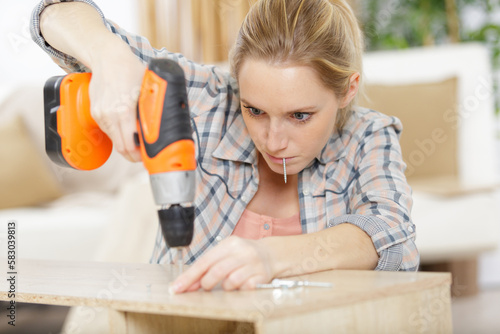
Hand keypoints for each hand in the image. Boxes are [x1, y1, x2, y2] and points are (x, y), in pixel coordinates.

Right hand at [40, 2, 146, 161]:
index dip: (140, 155)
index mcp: (123, 111)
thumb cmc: (130, 70)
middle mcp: (109, 115)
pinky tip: (127, 130)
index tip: (150, 156)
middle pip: (121, 148)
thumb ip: (151, 111)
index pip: (130, 146)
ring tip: (138, 142)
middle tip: (146, 154)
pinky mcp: (95, 113)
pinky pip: (108, 131)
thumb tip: (161, 129)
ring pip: (114, 141)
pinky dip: (118, 135)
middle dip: (134, 155)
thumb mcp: (148, 90)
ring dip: (126, 145)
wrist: (107, 57)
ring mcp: (100, 114)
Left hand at [170, 236, 274, 292]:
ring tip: (229, 283)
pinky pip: (245, 288)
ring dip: (225, 287)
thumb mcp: (225, 253)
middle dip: (206, 283)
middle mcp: (242, 251)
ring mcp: (254, 263)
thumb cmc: (242, 255)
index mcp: (229, 244)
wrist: (270, 254)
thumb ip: (207, 266)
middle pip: (217, 271)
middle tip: (205, 286)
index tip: (177, 288)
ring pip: (231, 281)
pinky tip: (243, 283)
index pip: (205, 261)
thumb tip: (186, 284)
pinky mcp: (263, 276)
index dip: (190, 276)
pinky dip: (240, 289)